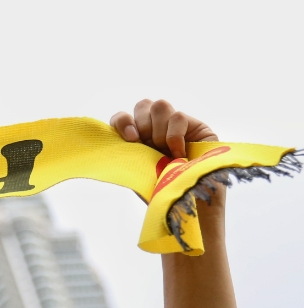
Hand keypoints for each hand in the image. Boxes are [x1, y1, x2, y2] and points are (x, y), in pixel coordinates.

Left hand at [112, 99, 226, 220]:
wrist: (189, 202)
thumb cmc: (162, 190)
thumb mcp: (137, 173)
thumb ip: (127, 154)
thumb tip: (112, 142)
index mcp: (138, 138)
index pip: (122, 117)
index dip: (122, 122)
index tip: (130, 139)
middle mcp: (155, 128)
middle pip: (142, 104)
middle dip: (142, 124)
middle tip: (149, 146)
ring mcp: (175, 125)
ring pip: (159, 106)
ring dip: (158, 131)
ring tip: (165, 152)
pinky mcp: (196, 126)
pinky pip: (178, 117)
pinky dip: (175, 136)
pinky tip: (179, 154)